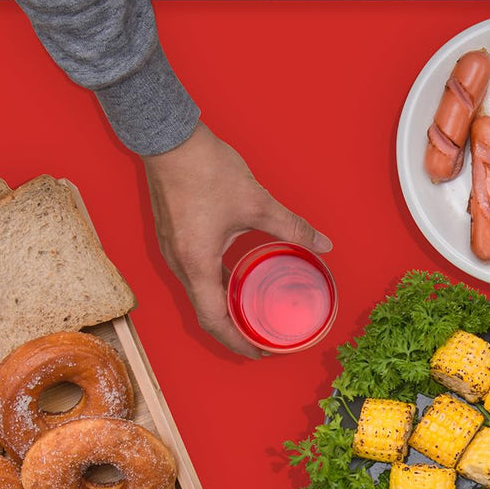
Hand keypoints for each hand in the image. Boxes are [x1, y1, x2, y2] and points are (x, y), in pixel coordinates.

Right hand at [143, 123, 332, 356]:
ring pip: (199, 294)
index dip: (237, 342)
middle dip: (234, 332)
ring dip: (224, 309)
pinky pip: (195, 274)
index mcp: (196, 264)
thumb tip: (323, 244)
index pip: (214, 320)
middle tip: (262, 340)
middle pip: (205, 312)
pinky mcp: (174, 236)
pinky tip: (237, 281)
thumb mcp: (256, 202)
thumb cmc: (205, 169)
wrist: (166, 136)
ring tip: (252, 316)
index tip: (259, 353)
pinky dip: (216, 287)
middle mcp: (179, 263)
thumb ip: (291, 226)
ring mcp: (173, 250)